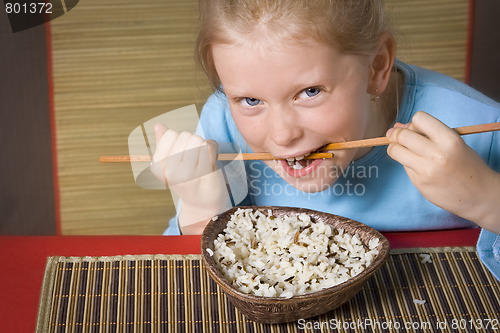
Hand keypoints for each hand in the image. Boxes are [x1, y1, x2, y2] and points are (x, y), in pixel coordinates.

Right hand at [150, 124, 230, 233]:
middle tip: (194, 161)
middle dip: (192, 143)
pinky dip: (213, 150)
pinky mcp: (205, 172)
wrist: (202, 203)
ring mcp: (187, 173)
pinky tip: (210, 163)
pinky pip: (210, 146)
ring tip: (202, 163)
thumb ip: (164, 143)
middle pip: (185, 135)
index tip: (181, 156)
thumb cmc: (187, 179)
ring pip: (198, 139)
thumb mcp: (171, 161)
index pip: (170, 134)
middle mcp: (169, 171)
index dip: (179, 140)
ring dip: (203, 146)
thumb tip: (158, 125)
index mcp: (157, 166)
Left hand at [386, 111, 499, 231]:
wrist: (480, 195)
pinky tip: (418, 166)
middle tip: (400, 138)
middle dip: (398, 135)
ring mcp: (426, 170)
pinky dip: (406, 163)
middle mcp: (437, 154)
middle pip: (402, 135)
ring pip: (395, 151)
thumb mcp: (454, 143)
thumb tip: (397, 127)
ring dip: (395, 148)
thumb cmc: (466, 165)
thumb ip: (427, 134)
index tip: (415, 129)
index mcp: (449, 140)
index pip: (419, 119)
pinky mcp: (419, 183)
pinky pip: (403, 166)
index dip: (414, 123)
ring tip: (404, 151)